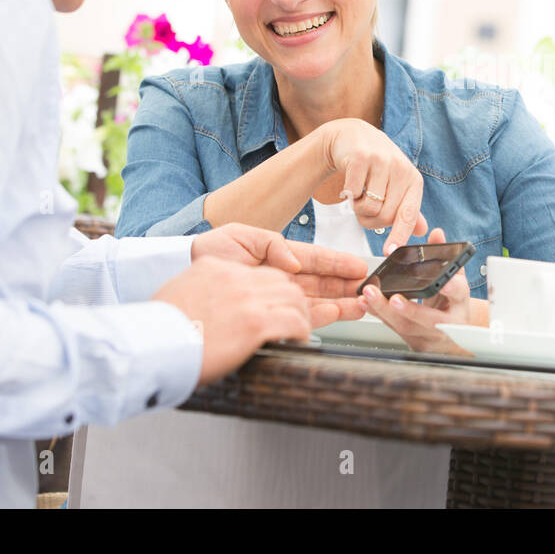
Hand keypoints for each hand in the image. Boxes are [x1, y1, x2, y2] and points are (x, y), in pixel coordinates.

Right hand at [151, 256, 311, 386]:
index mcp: (216, 268)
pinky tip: (299, 340)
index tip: (279, 302)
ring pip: (294, 299)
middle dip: (293, 299)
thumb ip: (204, 287)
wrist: (148, 346)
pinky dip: (302, 331)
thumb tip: (216, 302)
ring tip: (299, 330)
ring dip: (301, 315)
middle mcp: (235, 278)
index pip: (259, 272)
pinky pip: (295, 321)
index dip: (274, 288)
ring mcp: (247, 300)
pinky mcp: (256, 323)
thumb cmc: (159, 329)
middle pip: (282, 281)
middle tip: (297, 317)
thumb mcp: (182, 289)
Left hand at [191, 223, 369, 325]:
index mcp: (278, 256)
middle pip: (323, 282)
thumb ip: (271, 244)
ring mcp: (277, 298)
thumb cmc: (208, 253)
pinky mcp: (269, 317)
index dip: (338, 263)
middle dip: (347, 285)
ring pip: (318, 301)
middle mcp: (281, 279)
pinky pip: (300, 317)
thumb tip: (294, 262)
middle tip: (371, 288)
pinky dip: (323, 317)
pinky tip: (340, 315)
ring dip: (342, 302)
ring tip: (364, 303)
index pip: (315, 260)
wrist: (183, 277)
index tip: (359, 266)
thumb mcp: (239, 236)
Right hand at [319, 118, 428, 254]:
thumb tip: (422, 230)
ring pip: (368, 207)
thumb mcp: (396, 184)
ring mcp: (381, 161)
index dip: (399, 236)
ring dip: (357, 208)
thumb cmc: (375, 165)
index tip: (389, 251)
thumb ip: (407, 208)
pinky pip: (352, 193)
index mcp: (413, 180)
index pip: (409, 215)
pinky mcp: (360, 157)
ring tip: (358, 195)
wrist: (351, 137)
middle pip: (385, 216)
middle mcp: (401, 168)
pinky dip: (347, 196)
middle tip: (364, 209)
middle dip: (370, 221)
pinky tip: (350, 185)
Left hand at [360, 227, 471, 353]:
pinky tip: (365, 303)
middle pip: (428, 318)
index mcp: (459, 303)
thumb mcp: (455, 280)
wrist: (453, 335)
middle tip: (395, 298)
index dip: (452, 289)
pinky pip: (392, 327)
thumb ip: (445, 257)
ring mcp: (428, 335)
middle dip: (410, 309)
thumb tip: (436, 234)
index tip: (444, 284)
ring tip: (370, 294)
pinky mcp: (412, 341)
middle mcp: (446, 323)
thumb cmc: (452, 305)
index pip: (459, 294)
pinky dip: (377, 314)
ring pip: (406, 326)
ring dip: (385, 310)